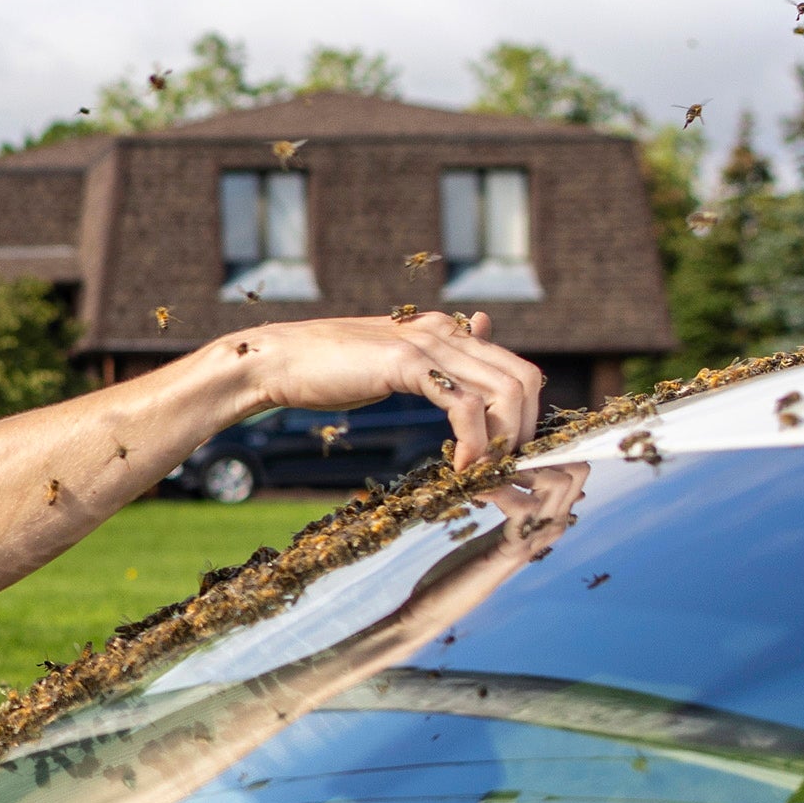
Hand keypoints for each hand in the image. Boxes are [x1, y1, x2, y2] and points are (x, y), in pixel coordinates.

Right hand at [222, 312, 543, 467]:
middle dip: (525, 431)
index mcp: (446, 330)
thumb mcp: (393, 361)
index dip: (524, 416)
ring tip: (485, 472)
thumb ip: (438, 359)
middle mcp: (445, 331)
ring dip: (505, 440)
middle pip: (524, 379)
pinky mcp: (407, 364)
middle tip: (505, 469)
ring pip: (505, 392)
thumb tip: (482, 331)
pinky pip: (464, 406)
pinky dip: (474, 441)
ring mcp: (428, 344)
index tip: (507, 455)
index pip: (517, 369)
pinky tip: (459, 466)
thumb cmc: (327, 368)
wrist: (277, 361)